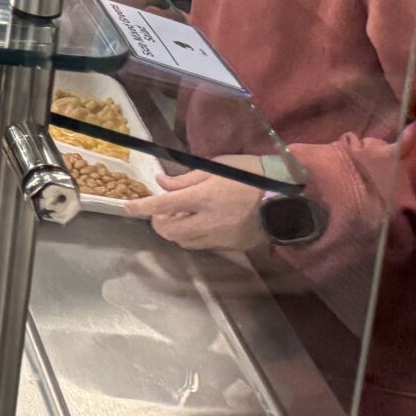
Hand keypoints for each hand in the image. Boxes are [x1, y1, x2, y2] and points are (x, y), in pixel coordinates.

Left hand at [120, 169, 267, 253]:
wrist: (289, 198)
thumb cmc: (252, 175)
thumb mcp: (217, 168)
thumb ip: (186, 179)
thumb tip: (161, 184)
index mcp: (204, 198)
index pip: (162, 205)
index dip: (141, 207)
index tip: (127, 207)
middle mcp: (209, 222)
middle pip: (169, 231)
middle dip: (158, 221)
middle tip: (164, 208)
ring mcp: (222, 237)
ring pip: (184, 242)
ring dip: (176, 230)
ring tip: (184, 214)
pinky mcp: (233, 246)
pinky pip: (204, 245)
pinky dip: (194, 236)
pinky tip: (201, 223)